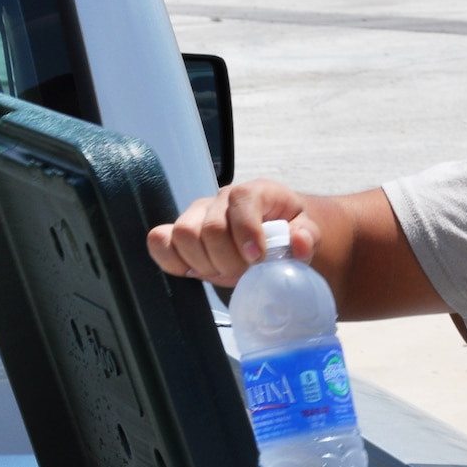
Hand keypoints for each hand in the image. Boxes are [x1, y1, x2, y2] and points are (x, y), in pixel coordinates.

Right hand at [146, 179, 315, 286]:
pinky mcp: (178, 232)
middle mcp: (221, 199)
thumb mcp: (307, 232)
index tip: (257, 258)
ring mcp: (197, 214)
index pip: (242, 201)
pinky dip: (172, 260)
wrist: (275, 236)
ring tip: (223, 272)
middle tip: (244, 274)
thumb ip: (307, 236)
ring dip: (204, 263)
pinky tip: (194, 271)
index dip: (246, 231)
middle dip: (227, 261)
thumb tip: (299, 243)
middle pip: (210, 228)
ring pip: (183, 235)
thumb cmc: (288, 232)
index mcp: (255, 192)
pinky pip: (159, 241)